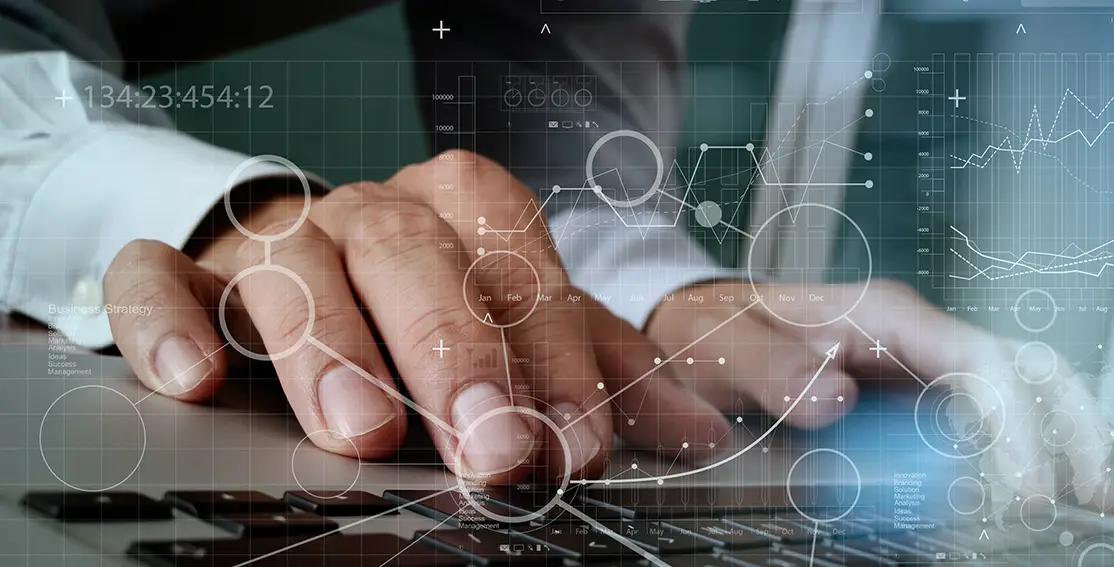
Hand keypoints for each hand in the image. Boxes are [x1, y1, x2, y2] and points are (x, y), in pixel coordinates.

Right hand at [102, 150, 729, 483]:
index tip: (577, 442)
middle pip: (415, 258)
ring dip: (333, 349)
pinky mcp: (190, 268)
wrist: (306, 260)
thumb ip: (599, 371)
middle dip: (457, 356)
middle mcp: (374, 213)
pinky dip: (173, 320)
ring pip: (298, 267)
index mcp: (466, 212)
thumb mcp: (525, 327)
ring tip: (363, 433)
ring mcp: (279, 236)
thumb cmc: (432, 301)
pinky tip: (197, 380)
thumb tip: (695, 427)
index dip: (553, 356)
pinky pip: (163, 275)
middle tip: (491, 447)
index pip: (520, 266)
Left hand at [645, 279, 1113, 509]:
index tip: (1025, 488)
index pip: (982, 361)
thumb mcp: (727, 347)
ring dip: (1048, 448)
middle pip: (1025, 370)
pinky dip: (995, 471)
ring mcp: (918, 375)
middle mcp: (917, 342)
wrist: (701, 333)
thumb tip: (836, 400)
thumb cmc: (718, 330)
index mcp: (887, 318)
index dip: (1016, 424)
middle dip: (1073, 425)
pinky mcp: (909, 408)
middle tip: (1095, 493)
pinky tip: (997, 513)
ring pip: (1011, 401)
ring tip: (1073, 505)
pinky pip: (966, 437)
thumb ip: (774, 371)